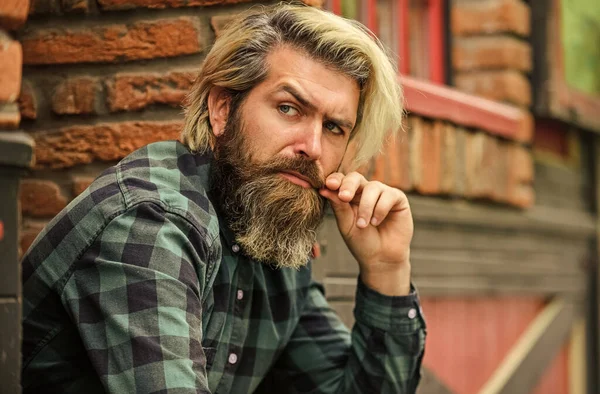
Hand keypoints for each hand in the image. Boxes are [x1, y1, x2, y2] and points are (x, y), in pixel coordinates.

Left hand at [319, 172, 412, 294]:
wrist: (381, 258)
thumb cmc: (362, 242)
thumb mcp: (346, 225)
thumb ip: (338, 206)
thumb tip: (324, 189)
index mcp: (349, 195)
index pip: (341, 180)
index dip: (335, 180)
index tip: (328, 186)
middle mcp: (365, 191)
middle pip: (356, 177)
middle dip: (348, 185)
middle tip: (344, 197)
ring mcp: (382, 193)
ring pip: (372, 187)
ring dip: (366, 206)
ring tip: (363, 225)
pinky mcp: (397, 198)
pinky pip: (388, 195)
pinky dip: (380, 209)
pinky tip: (376, 223)